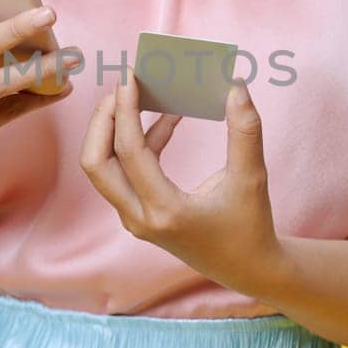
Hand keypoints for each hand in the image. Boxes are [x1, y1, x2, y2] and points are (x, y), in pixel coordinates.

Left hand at [78, 74, 286, 293]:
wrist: (248, 270)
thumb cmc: (251, 227)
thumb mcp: (252, 179)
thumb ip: (246, 131)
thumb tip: (237, 87)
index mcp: (164, 211)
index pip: (128, 152)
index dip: (125, 110)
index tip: (129, 77)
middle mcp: (140, 218)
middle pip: (95, 163)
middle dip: (104, 119)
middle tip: (123, 86)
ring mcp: (135, 218)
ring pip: (103, 168)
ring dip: (116, 129)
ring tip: (140, 94)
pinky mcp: (140, 214)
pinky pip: (124, 172)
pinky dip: (138, 143)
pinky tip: (167, 119)